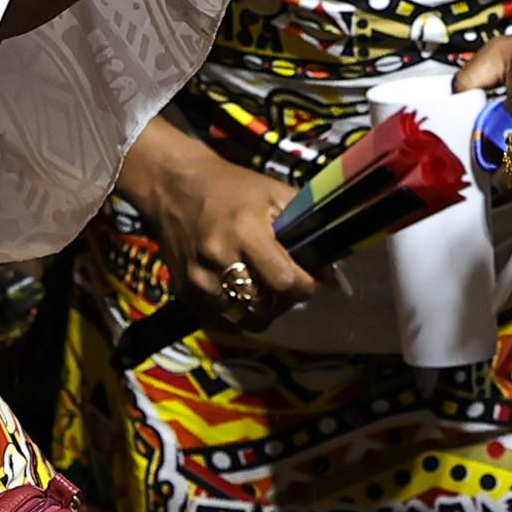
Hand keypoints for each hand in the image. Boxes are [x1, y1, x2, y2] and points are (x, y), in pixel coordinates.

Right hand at [115, 116, 317, 318]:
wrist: (174, 187)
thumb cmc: (232, 188)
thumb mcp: (276, 197)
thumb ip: (309, 235)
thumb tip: (337, 280)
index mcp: (244, 232)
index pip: (285, 282)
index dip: (303, 284)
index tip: (303, 275)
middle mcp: (218, 260)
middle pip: (266, 305)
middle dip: (284, 299)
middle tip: (283, 280)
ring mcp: (198, 281)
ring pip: (246, 321)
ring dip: (263, 310)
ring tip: (263, 288)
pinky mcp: (184, 294)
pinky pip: (223, 324)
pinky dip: (239, 316)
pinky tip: (241, 294)